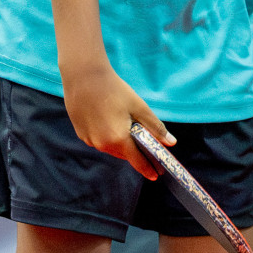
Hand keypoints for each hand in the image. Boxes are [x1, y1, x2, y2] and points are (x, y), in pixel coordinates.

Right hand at [61, 60, 172, 180]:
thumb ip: (155, 127)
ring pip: (111, 148)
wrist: (84, 77)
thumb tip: (171, 143)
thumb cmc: (115, 90)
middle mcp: (103, 144)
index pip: (137, 161)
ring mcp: (90, 141)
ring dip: (120, 144)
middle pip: (124, 154)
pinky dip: (107, 137)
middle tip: (145, 146)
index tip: (156, 175)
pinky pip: (99, 141)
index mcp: (119, 139)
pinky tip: (109, 122)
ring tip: (126, 130)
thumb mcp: (139, 107)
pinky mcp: (81, 134)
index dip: (148, 168)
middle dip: (135, 152)